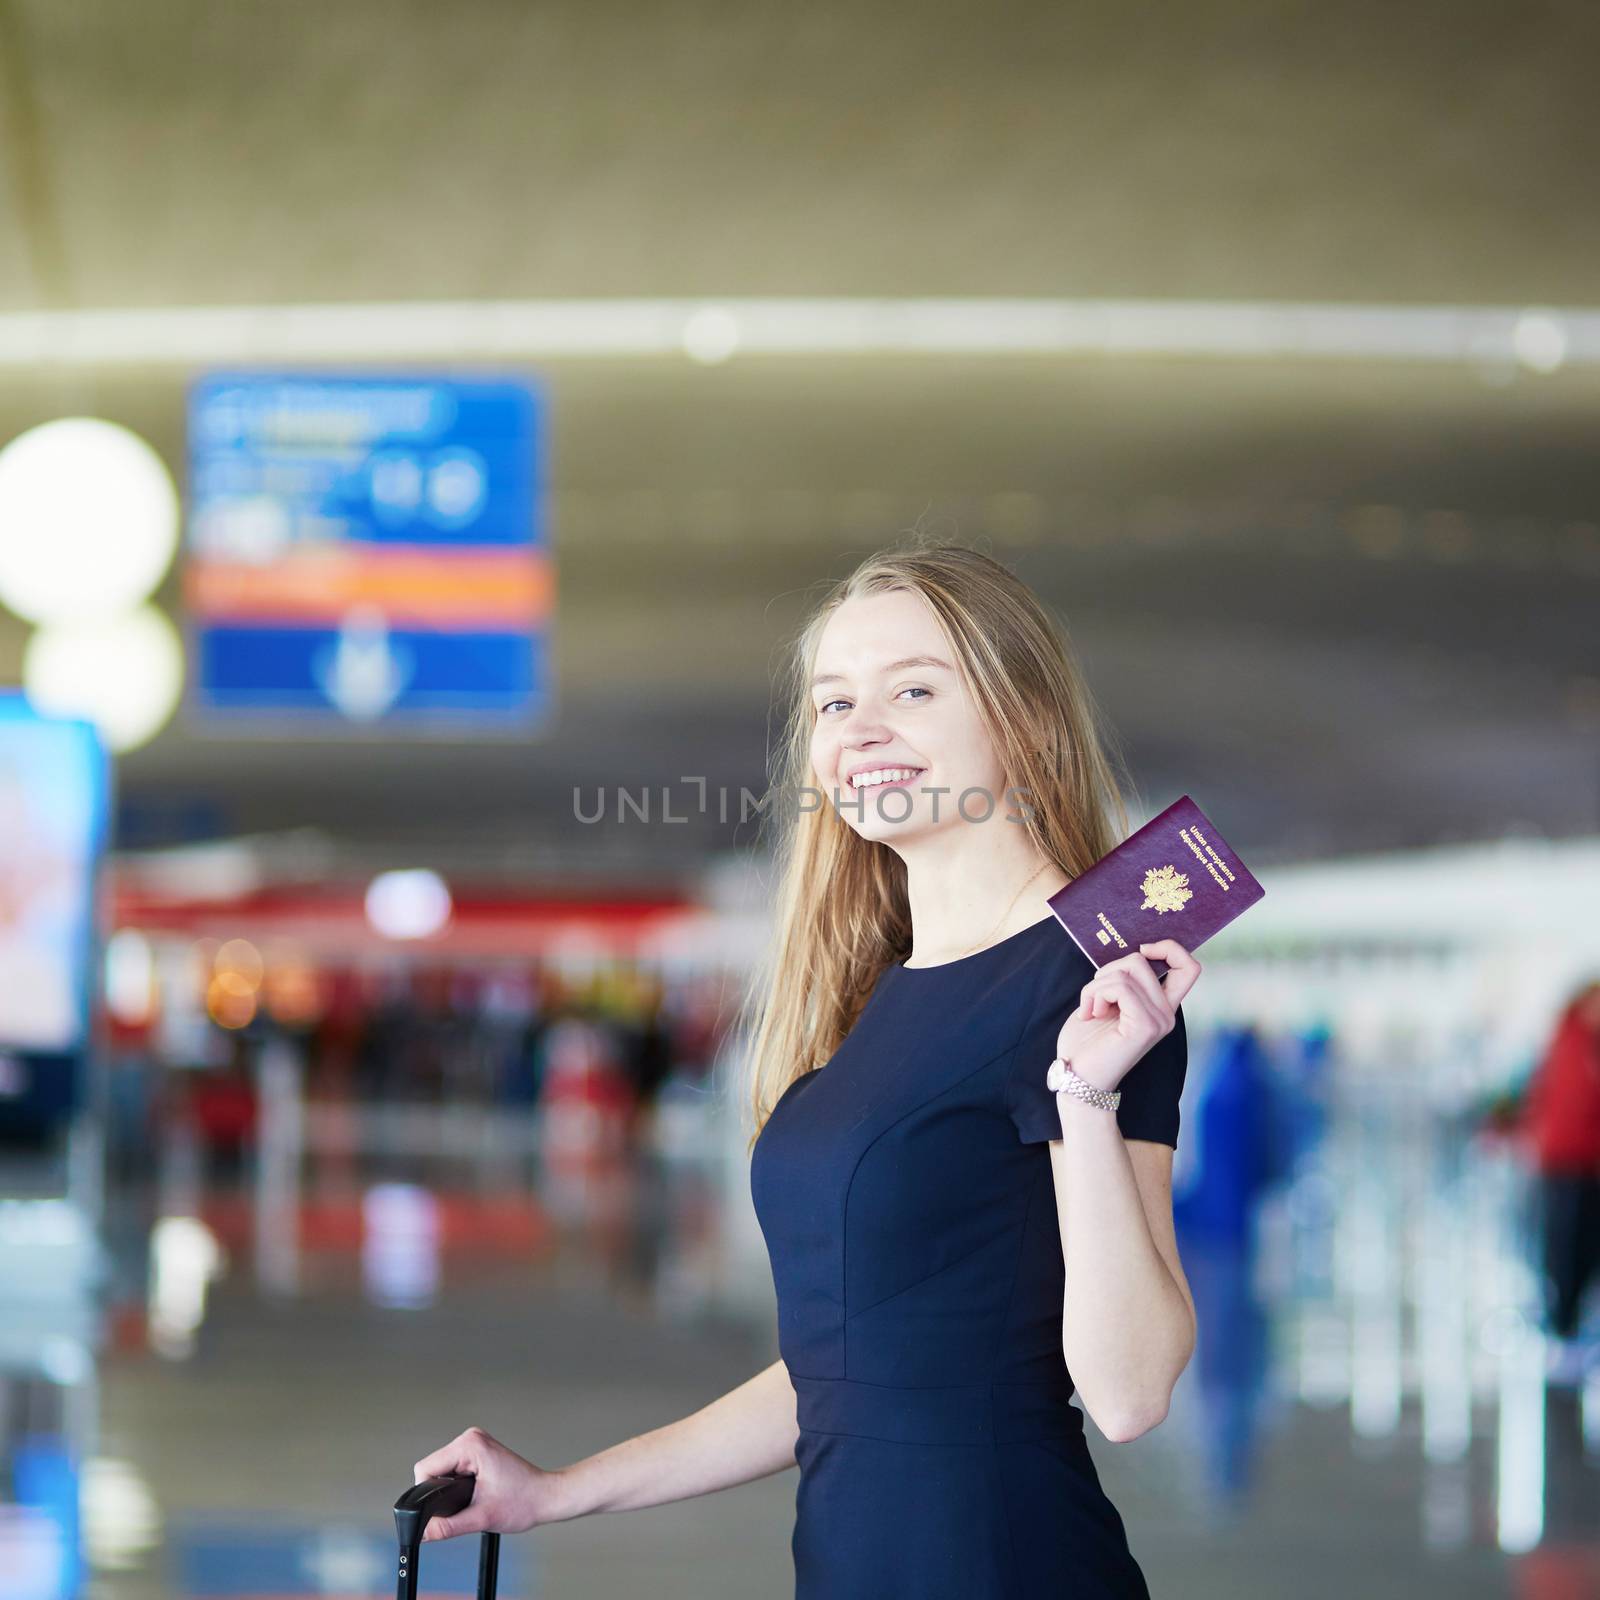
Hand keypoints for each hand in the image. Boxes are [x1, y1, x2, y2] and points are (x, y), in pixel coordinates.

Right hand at [412, 1426, 563, 1540]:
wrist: (545, 1497)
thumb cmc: (523, 1501)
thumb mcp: (481, 1518)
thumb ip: (448, 1527)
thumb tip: (423, 1532)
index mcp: (470, 1445)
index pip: (426, 1468)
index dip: (427, 1493)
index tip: (440, 1508)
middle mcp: (471, 1438)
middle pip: (432, 1468)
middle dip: (439, 1492)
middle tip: (462, 1506)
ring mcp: (475, 1443)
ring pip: (441, 1469)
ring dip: (448, 1489)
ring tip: (470, 1500)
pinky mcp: (478, 1452)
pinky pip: (453, 1468)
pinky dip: (456, 1484)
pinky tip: (472, 1493)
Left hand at [1053, 940, 1200, 1093]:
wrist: (1076, 1078)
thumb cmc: (1085, 1041)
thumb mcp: (1107, 1000)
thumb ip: (1123, 980)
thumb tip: (1128, 952)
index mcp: (1161, 1006)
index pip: (1189, 967)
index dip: (1168, 948)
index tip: (1139, 951)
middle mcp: (1167, 1014)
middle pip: (1142, 960)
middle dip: (1108, 969)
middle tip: (1095, 996)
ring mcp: (1159, 1020)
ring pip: (1127, 971)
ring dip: (1096, 985)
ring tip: (1090, 1009)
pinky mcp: (1145, 1026)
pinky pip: (1120, 988)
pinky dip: (1096, 994)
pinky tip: (1090, 1015)